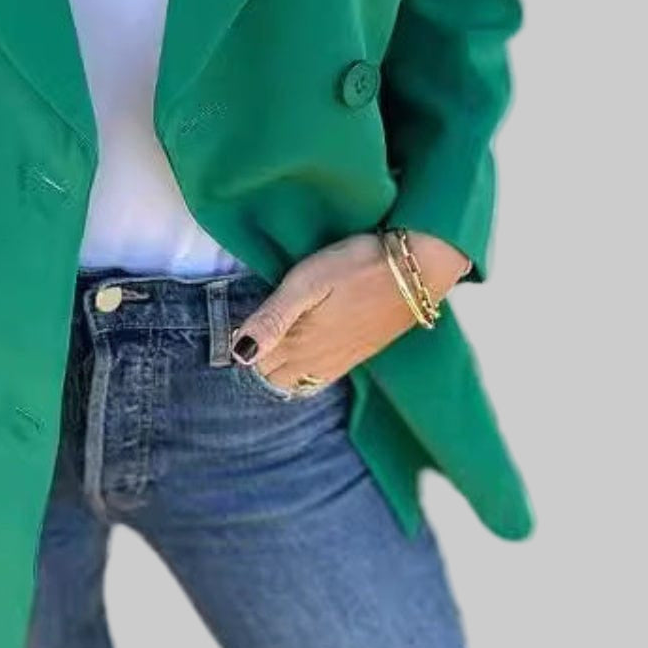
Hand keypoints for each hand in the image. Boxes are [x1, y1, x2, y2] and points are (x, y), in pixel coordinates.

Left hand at [230, 231, 470, 390]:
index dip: (240, 348)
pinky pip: (322, 378)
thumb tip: (239, 354)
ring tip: (269, 348)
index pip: (255, 364)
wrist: (417, 268)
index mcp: (300, 343)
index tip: (230, 331)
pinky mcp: (359, 353)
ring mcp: (341, 360)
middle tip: (246, 338)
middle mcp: (318, 360)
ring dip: (280, 370)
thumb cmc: (356, 265)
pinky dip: (304, 374)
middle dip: (257, 364)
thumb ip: (273, 319)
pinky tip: (303, 356)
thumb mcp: (307, 283)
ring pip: (298, 382)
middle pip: (274, 378)